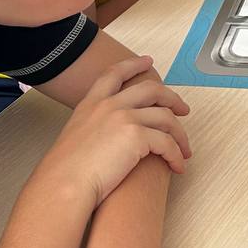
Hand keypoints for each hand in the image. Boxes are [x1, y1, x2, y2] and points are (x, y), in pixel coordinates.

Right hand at [41, 55, 190, 209]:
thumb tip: (108, 138)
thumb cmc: (65, 173)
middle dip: (172, 97)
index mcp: (90, 104)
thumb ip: (92, 128)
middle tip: (183, 109)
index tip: (148, 61)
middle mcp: (109, 105)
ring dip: (180, 135)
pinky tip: (178, 167)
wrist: (62, 186)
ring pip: (166, 117)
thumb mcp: (74, 137)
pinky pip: (168, 143)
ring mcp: (124, 118)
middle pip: (150, 89)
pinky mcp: (137, 136)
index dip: (133, 65)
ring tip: (185, 150)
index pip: (114, 73)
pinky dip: (176, 156)